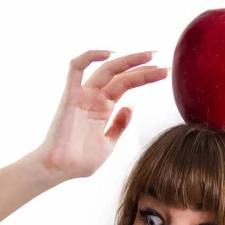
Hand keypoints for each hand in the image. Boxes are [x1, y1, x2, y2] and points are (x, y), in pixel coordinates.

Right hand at [36, 50, 168, 180]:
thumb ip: (118, 126)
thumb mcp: (108, 144)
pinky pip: (75, 68)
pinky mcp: (70, 97)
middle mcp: (94, 99)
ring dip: (128, 61)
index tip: (163, 73)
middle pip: (121, 75)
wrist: (60, 170)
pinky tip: (109, 53)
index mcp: (103, 109)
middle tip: (162, 62)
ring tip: (149, 56)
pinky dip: (90, 57)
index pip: (126, 85)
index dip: (145, 77)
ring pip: (106, 70)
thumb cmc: (80, 162)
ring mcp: (82, 96)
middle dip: (142, 68)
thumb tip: (130, 107)